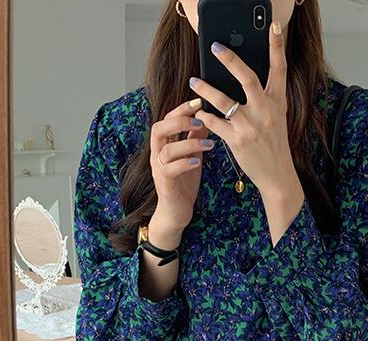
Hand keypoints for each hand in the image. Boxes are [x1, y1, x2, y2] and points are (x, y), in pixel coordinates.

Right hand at [149, 98, 213, 234]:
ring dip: (188, 143)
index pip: (167, 119)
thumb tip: (206, 118)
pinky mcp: (164, 183)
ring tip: (209, 144)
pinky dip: (184, 163)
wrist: (176, 211)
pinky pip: (170, 169)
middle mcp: (157, 154)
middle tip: (200, 121)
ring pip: (166, 149)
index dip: (181, 109)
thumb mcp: (193, 156)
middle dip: (179, 121)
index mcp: (164, 145)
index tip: (198, 102)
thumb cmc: (184, 183)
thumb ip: (196, 139)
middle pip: (159, 128)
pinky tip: (198, 162)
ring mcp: (158, 168)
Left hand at [191, 20, 300, 199]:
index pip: (279, 69)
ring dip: (205, 89)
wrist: (277, 175)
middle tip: (215, 47)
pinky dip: (205, 117)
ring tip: (194, 81)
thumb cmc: (274, 144)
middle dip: (229, 60)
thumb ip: (265, 97)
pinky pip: (215, 123)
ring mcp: (251, 126)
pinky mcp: (238, 141)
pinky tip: (198, 113)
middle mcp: (265, 111)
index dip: (276, 46)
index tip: (271, 25)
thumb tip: (244, 78)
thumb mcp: (276, 117)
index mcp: (277, 102)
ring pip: (223, 100)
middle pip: (247, 77)